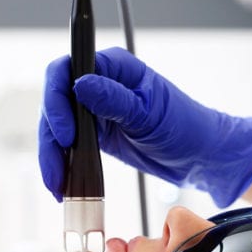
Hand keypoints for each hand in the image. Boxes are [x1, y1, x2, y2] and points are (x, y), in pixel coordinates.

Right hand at [38, 47, 251, 206]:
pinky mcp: (96, 134)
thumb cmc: (185, 125)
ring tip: (57, 185)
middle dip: (51, 136)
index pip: (67, 69)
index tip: (64, 131)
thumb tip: (81, 85)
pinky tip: (62, 184)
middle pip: (56, 102)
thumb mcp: (150, 113)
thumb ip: (114, 100)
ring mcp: (95, 110)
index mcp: (113, 67)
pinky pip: (70, 146)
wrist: (200, 155)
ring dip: (53, 156)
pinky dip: (64, 164)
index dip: (57, 98)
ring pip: (58, 128)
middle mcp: (99, 84)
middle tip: (56, 168)